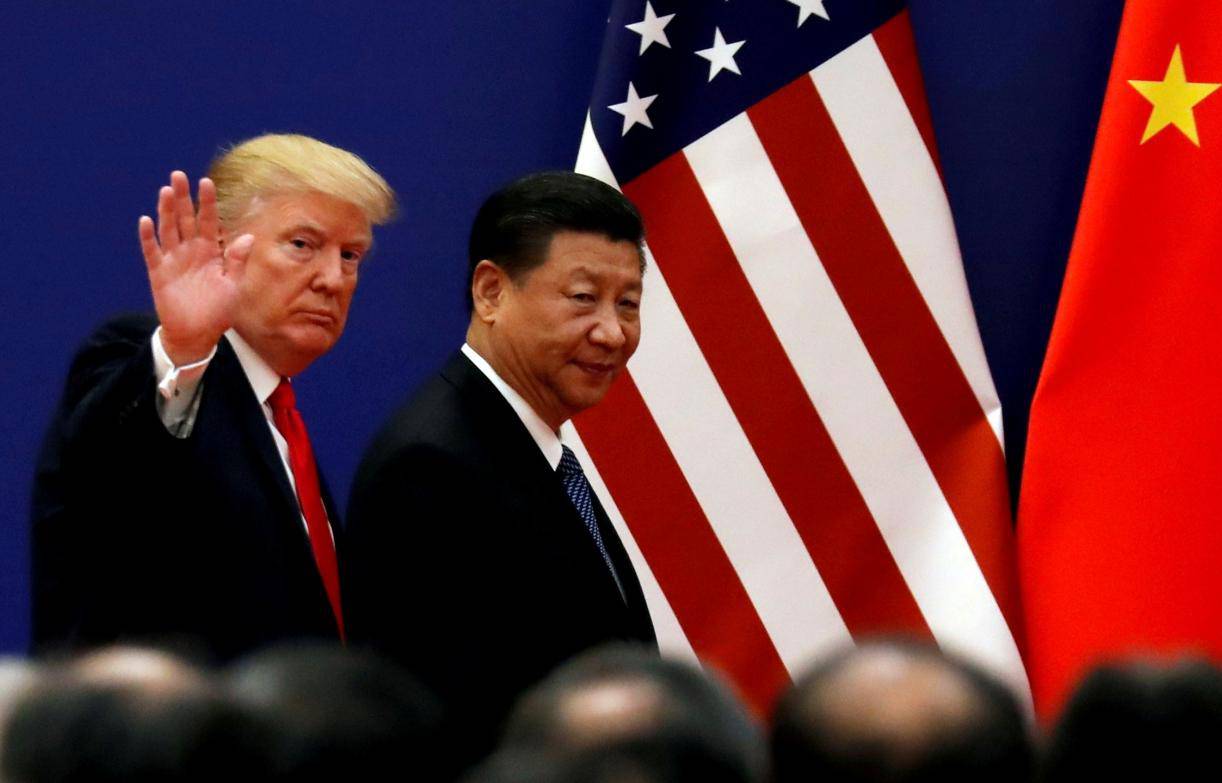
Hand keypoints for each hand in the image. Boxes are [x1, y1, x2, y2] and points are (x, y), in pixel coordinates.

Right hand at [138, 171, 253, 365]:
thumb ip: (237, 261)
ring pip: (168, 230)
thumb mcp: (233, 286)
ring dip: (166, 211)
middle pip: (186, 219)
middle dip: (183, 198)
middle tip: (179, 175)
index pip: (209, 221)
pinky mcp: (158, 273)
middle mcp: (191, 251)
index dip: (207, 202)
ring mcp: (174, 260)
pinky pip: (152, 252)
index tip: (206, 182)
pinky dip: (148, 237)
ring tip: (166, 190)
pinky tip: (146, 220)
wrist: (197, 334)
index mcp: (211, 252)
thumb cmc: (218, 310)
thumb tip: (249, 236)